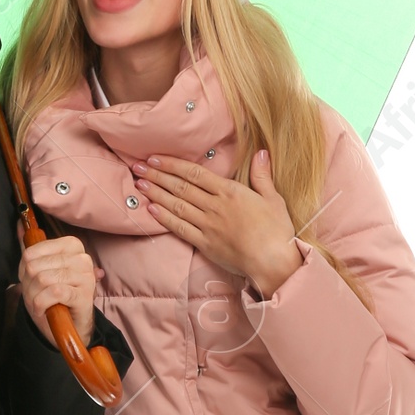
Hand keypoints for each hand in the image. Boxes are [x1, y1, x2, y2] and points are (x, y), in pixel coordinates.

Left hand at [16, 224, 97, 347]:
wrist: (69, 326)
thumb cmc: (53, 297)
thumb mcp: (40, 271)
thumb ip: (31, 249)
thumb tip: (19, 224)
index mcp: (72, 245)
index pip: (32, 252)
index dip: (25, 270)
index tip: (31, 280)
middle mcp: (82, 258)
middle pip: (35, 267)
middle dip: (28, 287)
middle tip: (36, 296)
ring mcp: (86, 276)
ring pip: (43, 279)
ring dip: (34, 297)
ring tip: (39, 303)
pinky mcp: (84, 295)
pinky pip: (54, 292)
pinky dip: (42, 304)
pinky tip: (44, 310)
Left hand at [135, 146, 302, 295]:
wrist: (273, 261)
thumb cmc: (276, 230)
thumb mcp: (273, 198)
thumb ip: (262, 175)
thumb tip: (261, 153)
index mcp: (230, 192)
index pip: (195, 174)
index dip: (173, 164)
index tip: (156, 157)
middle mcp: (215, 206)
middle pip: (180, 187)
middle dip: (157, 175)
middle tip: (138, 166)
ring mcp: (208, 225)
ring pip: (176, 206)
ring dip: (156, 194)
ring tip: (139, 184)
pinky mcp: (205, 244)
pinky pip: (180, 228)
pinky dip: (164, 218)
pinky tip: (151, 210)